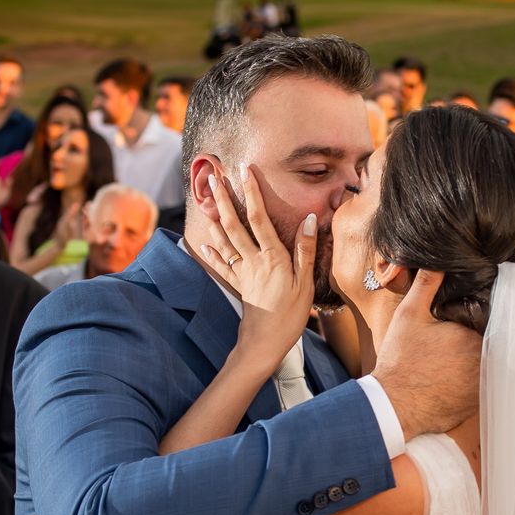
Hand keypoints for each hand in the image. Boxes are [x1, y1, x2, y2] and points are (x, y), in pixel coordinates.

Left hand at [202, 162, 316, 371]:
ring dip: (216, 219)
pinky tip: (205, 243)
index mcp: (272, 257)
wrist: (264, 344)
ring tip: (207, 201)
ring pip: (226, 240)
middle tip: (214, 177)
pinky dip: (213, 253)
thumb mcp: (305, 283)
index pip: (260, 218)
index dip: (252, 193)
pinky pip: (223, 266)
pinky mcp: (238, 287)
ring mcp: (242, 273)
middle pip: (236, 224)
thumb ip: (305, 250)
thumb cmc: (289, 316)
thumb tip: (309, 219)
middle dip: (224, 199)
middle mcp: (253, 261)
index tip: (245, 171)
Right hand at [371, 270, 481, 440]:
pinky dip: (471, 382)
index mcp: (475, 338)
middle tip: (457, 338)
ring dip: (478, 361)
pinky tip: (452, 378)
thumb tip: (438, 261)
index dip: (483, 317)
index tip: (469, 317)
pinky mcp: (474, 406)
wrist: (393, 406)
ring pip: (488, 367)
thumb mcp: (409, 315)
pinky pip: (480, 389)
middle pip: (493, 344)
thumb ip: (427, 284)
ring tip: (454, 357)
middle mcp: (485, 365)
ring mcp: (481, 388)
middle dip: (481, 339)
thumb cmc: (400, 360)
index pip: (493, 321)